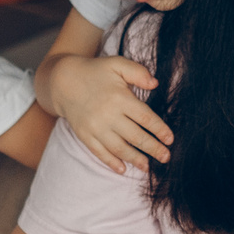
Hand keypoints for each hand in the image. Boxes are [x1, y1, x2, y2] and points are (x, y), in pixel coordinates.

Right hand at [45, 54, 172, 172]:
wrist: (63, 82)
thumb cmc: (95, 72)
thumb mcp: (117, 64)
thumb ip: (137, 72)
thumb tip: (155, 84)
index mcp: (119, 97)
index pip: (145, 117)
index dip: (159, 130)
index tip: (170, 139)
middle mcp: (108, 115)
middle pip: (135, 136)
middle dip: (153, 148)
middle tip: (166, 157)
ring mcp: (95, 127)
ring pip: (119, 148)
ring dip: (135, 159)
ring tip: (148, 167)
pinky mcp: (85, 135)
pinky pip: (100, 153)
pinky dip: (111, 162)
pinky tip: (123, 169)